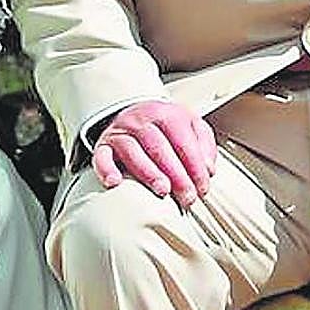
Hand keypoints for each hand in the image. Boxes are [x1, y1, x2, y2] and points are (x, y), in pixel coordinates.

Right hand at [92, 100, 216, 207]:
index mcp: (164, 113)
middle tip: (187, 196)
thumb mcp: (190, 125)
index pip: (181, 138)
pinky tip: (115, 182)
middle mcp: (139, 120)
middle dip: (175, 173)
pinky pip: (100, 156)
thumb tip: (208, 169)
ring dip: (148, 172)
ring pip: (132, 150)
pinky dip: (105, 169)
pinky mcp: (104, 145)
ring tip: (162, 190)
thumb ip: (203, 143)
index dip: (194, 165)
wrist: (136, 115)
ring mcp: (120, 132)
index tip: (202, 187)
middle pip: (158, 145)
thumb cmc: (165, 127)